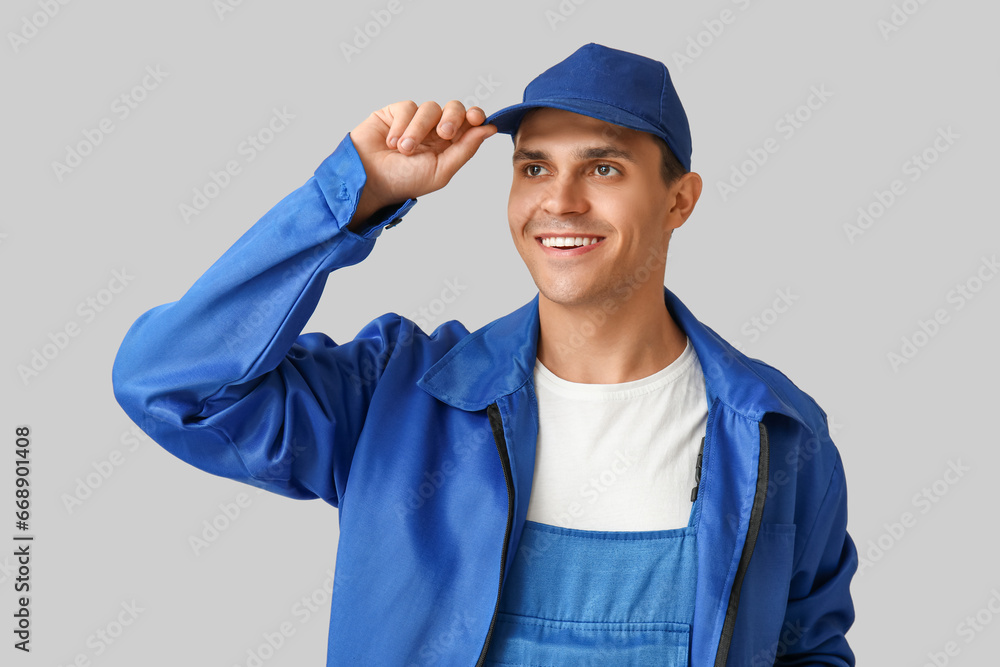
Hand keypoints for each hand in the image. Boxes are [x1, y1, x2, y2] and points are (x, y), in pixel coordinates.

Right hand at [348, 100, 496, 226]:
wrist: (369, 180)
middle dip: (453, 118)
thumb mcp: (440, 171)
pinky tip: (391, 142)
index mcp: (449, 145)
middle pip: (454, 108)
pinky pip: (408, 107)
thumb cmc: (404, 181)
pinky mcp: (395, 112)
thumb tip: (489, 129)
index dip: (475, 116)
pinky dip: (402, 126)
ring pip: (430, 108)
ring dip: (419, 130)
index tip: (476, 119)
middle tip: (443, 133)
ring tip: (405, 150)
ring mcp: (415, 120)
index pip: (469, 123)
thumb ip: (465, 149)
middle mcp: (434, 130)